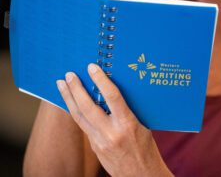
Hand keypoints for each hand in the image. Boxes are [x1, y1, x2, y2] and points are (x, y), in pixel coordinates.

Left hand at [56, 63, 172, 176]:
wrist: (141, 175)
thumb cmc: (146, 149)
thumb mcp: (142, 125)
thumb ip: (126, 110)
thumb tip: (111, 92)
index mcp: (128, 124)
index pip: (112, 97)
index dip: (100, 80)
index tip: (92, 67)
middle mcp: (111, 133)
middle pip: (88, 107)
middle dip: (76, 89)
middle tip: (69, 75)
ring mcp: (100, 142)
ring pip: (79, 117)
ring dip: (68, 99)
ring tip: (61, 85)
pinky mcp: (94, 148)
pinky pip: (83, 126)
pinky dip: (76, 112)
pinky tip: (72, 103)